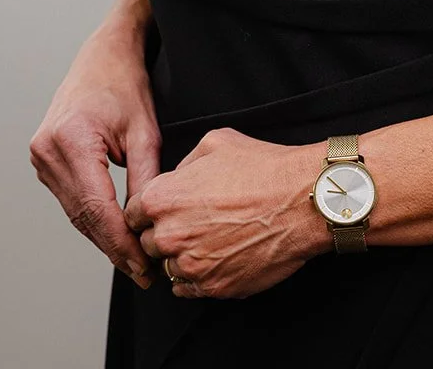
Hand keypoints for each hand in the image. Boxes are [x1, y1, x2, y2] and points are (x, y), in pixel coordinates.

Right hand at [29, 19, 161, 288]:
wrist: (104, 55)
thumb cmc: (125, 85)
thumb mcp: (144, 132)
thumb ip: (145, 180)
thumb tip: (148, 225)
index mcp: (70, 140)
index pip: (96, 208)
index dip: (120, 242)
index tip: (143, 265)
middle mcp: (47, 150)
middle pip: (82, 216)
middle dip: (114, 246)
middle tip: (144, 272)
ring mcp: (41, 155)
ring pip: (75, 212)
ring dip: (103, 237)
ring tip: (134, 260)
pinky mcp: (44, 159)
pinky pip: (71, 199)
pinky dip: (93, 218)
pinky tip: (116, 233)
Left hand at [123, 127, 317, 299]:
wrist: (300, 200)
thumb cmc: (262, 169)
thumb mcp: (214, 143)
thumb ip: (183, 165)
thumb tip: (176, 179)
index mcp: (162, 198)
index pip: (132, 214)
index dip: (147, 211)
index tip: (163, 211)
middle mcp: (169, 235)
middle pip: (148, 243)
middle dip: (163, 233)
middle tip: (191, 222)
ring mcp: (190, 265)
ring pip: (167, 267)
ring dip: (180, 256)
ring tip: (208, 239)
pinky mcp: (212, 288)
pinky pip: (186, 289)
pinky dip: (196, 277)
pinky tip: (215, 257)